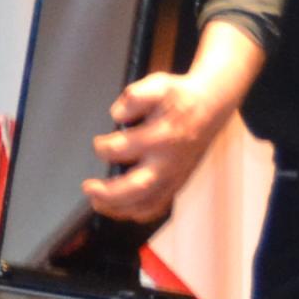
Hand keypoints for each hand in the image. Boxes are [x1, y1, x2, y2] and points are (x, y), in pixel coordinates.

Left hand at [83, 69, 229, 224]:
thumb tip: (117, 114)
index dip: (105, 148)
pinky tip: (118, 209)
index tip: (98, 144)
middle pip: (139, 187)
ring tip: (97, 202)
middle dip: (110, 193)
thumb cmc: (178, 98)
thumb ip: (136, 96)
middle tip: (88, 187)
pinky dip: (136, 213)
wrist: (209, 107)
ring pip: (147, 203)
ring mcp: (175, 177)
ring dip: (119, 208)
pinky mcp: (177, 184)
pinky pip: (157, 207)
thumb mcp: (158, 84)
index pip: (127, 148)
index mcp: (163, 136)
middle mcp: (169, 161)